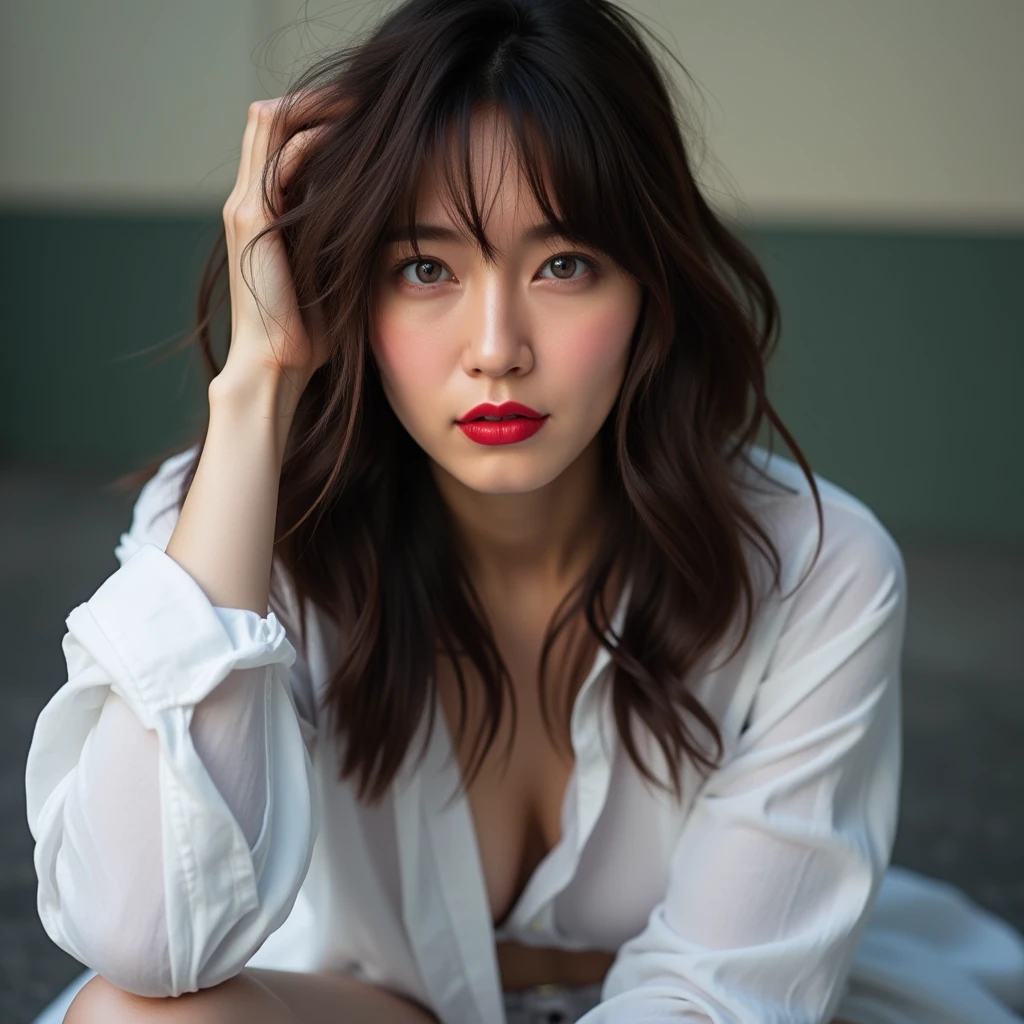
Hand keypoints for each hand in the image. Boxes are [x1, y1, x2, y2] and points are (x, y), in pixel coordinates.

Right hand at [219, 89, 345, 392]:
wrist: (277, 366)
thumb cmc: (311, 330)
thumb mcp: (332, 271)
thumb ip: (343, 237)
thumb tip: (388, 216)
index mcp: (264, 210)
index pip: (283, 137)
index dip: (321, 115)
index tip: (369, 113)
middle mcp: (248, 200)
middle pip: (273, 117)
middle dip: (320, 99)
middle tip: (367, 94)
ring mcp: (245, 206)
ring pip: (270, 122)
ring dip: (316, 105)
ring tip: (360, 100)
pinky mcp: (252, 220)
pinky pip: (280, 158)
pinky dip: (315, 138)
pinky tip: (350, 136)